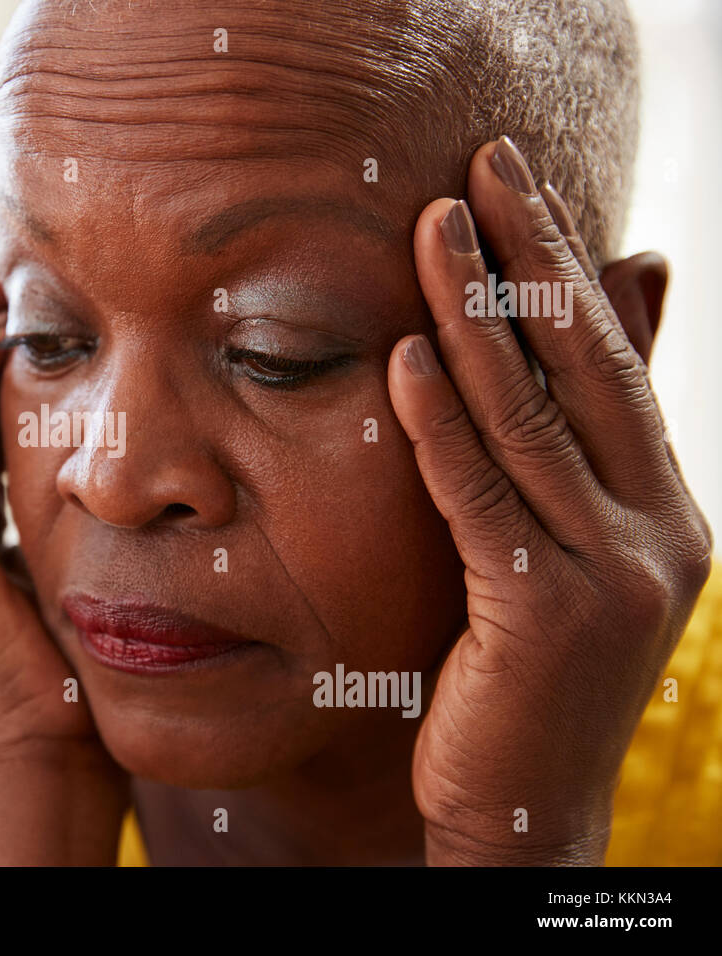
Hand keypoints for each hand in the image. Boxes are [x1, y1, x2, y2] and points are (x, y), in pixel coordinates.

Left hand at [389, 137, 712, 864]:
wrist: (522, 805)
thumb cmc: (521, 668)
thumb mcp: (555, 548)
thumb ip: (562, 448)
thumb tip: (591, 310)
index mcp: (658, 501)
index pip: (608, 356)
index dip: (564, 261)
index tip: (515, 181)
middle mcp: (654, 526)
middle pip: (585, 366)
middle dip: (533, 257)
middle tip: (486, 165)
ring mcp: (611, 573)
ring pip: (536, 421)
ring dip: (481, 317)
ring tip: (439, 227)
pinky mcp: (547, 617)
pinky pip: (483, 502)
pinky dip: (445, 428)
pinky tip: (408, 359)